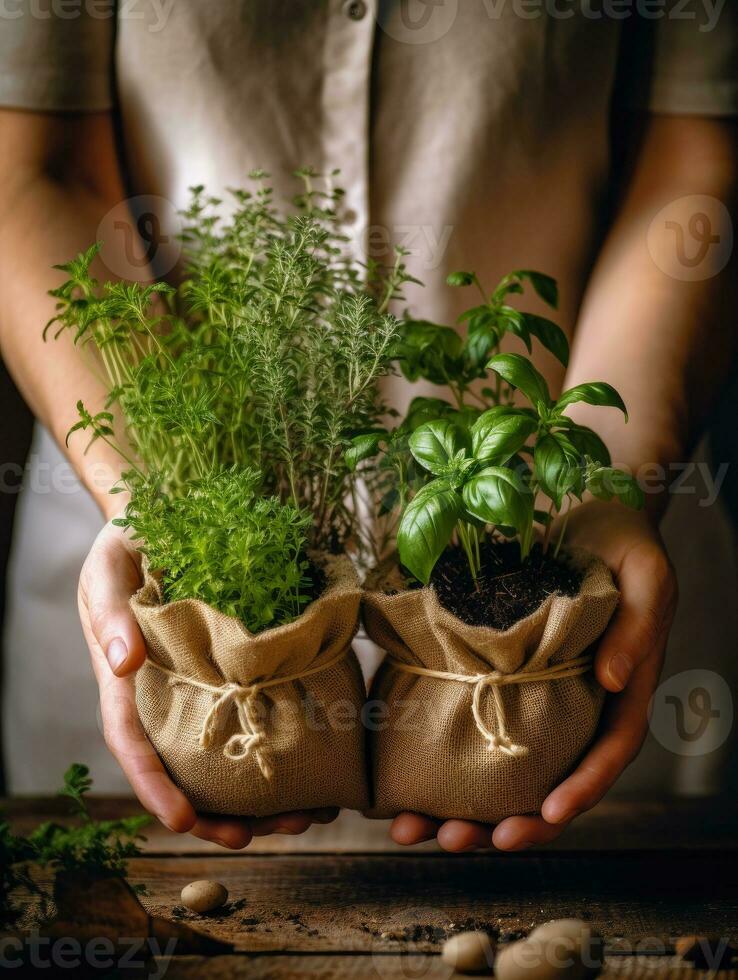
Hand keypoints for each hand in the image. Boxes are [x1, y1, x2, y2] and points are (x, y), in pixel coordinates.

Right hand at [79, 516, 337, 846]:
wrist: (162, 514)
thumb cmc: (126, 547)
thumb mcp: (106, 572)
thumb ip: (109, 615)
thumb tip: (119, 663)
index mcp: (128, 681)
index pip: (133, 743)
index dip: (154, 786)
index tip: (183, 822)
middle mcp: (166, 694)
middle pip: (185, 767)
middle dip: (216, 812)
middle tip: (255, 837)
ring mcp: (202, 686)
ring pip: (227, 754)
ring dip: (259, 792)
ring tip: (305, 816)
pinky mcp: (236, 668)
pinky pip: (259, 713)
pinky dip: (284, 743)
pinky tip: (321, 763)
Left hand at [389, 499, 676, 850]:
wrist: (585, 514)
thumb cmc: (624, 545)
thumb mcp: (646, 576)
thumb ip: (640, 627)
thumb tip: (611, 682)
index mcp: (618, 695)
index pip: (606, 756)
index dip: (579, 792)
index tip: (544, 814)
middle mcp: (575, 709)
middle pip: (544, 783)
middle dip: (501, 823)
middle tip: (452, 842)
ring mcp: (533, 700)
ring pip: (499, 770)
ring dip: (456, 807)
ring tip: (408, 828)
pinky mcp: (494, 679)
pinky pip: (467, 726)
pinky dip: (436, 757)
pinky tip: (396, 776)